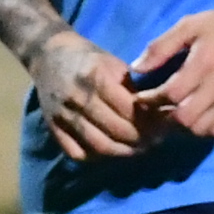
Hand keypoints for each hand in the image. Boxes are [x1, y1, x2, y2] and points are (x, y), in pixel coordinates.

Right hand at [31, 31, 148, 163]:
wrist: (48, 55)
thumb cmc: (88, 58)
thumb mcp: (114, 63)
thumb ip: (134, 88)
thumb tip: (160, 112)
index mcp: (96, 76)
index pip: (130, 109)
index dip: (151, 122)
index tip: (164, 126)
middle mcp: (77, 97)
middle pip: (116, 130)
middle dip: (141, 140)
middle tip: (156, 141)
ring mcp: (63, 115)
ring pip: (99, 146)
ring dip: (124, 152)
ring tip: (139, 149)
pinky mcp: (53, 128)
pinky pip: (78, 153)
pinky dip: (99, 157)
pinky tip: (113, 150)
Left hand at [130, 0, 213, 141]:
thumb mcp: (189, 26)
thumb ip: (160, 47)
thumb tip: (135, 69)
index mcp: (205, 63)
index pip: (170, 94)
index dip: (149, 100)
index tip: (140, 97)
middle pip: (184, 119)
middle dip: (163, 117)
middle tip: (154, 109)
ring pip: (200, 129)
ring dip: (181, 126)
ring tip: (172, 114)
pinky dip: (202, 129)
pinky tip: (194, 116)